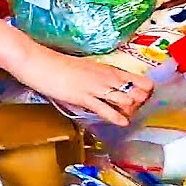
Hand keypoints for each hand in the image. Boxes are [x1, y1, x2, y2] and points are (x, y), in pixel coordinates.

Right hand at [0, 19, 154, 126]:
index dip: (144, 89)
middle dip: (141, 101)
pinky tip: (123, 123)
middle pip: (134, 89)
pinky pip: (104, 108)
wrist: (37, 62)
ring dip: (130, 109)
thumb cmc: (56, 66)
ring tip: (132, 117)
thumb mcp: (82, 71)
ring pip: (123, 98)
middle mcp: (104, 76)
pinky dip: (116, 116)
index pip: (134, 78)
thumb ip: (94, 81)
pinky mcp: (83, 96)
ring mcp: (94, 86)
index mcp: (105, 69)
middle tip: (140, 110)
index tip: (147, 98)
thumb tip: (102, 93)